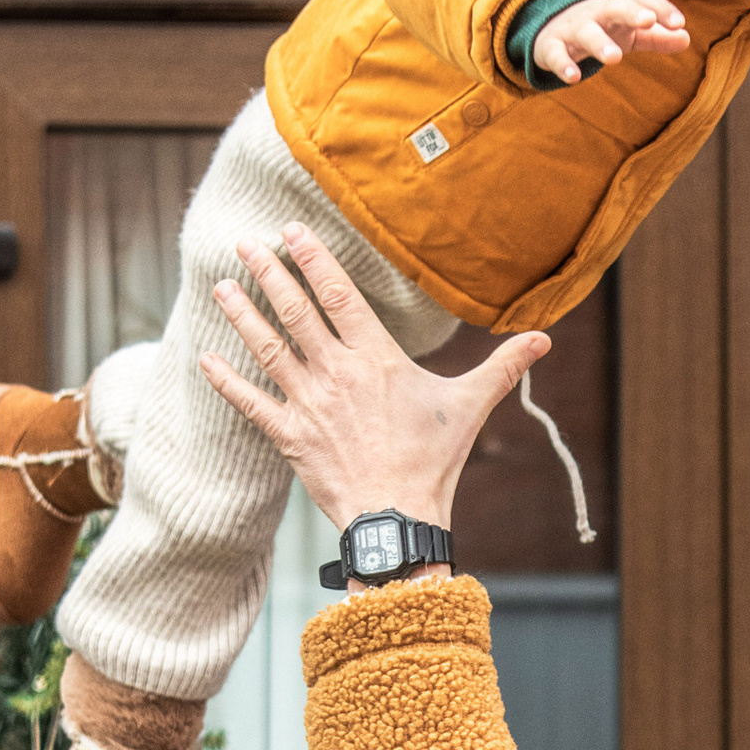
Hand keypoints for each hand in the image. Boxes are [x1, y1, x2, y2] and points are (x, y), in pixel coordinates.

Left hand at [198, 226, 544, 537]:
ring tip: (222, 285)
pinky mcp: (290, 437)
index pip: (339, 295)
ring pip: (269, 348)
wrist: (398, 517)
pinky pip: (251, 403)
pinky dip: (227, 380)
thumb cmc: (434, 462)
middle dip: (269, 272)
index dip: (314, 258)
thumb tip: (544, 339)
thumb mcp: (470, 406)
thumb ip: (502, 366)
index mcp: (376, 359)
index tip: (293, 232)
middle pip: (296, 311)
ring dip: (243, 314)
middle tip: (246, 242)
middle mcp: (337, 373)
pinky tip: (206, 358)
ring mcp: (309, 404)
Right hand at [530, 0, 690, 81]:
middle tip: (648, 21)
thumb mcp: (628, 32)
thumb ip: (656, 37)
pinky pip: (556, 54)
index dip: (661, 8)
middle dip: (631, 13)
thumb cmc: (599, 30)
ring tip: (615, 58)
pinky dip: (563, 65)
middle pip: (614, 8)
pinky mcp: (551, 46)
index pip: (641, 0)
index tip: (679, 24)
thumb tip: (686, 38)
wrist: (548, 28)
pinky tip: (574, 78)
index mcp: (618, 10)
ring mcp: (573, 29)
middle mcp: (597, 15)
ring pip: (586, 32)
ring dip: (599, 43)